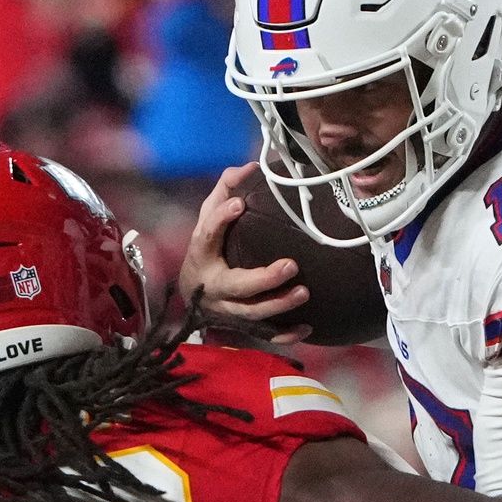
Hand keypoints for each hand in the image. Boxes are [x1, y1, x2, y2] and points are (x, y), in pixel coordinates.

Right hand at [180, 163, 311, 343]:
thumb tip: (250, 167)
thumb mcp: (208, 218)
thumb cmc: (209, 249)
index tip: (239, 205)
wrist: (193, 294)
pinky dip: (285, 334)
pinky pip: (264, 335)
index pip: (207, 236)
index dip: (220, 220)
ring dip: (279, 305)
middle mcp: (213, 288)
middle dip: (264, 279)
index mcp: (202, 256)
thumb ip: (225, 191)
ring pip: (252, 314)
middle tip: (292, 265)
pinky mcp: (242, 327)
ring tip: (304, 292)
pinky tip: (308, 327)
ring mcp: (228, 311)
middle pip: (238, 287)